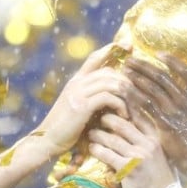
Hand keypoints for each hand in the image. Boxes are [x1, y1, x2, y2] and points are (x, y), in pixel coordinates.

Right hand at [35, 43, 132, 157]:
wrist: (47, 142)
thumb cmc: (67, 131)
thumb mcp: (81, 110)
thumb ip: (94, 100)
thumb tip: (115, 98)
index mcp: (76, 81)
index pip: (95, 57)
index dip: (112, 49)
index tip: (129, 46)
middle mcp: (77, 83)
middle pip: (108, 70)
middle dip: (127, 80)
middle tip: (139, 95)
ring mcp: (78, 93)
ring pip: (110, 82)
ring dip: (125, 94)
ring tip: (133, 108)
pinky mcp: (81, 106)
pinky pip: (107, 97)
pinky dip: (120, 105)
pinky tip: (124, 116)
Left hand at [86, 112, 175, 187]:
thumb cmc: (157, 179)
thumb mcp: (155, 156)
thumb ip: (143, 143)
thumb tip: (125, 130)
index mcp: (154, 140)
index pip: (139, 118)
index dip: (125, 110)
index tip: (113, 105)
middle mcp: (148, 145)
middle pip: (123, 125)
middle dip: (108, 119)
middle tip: (98, 118)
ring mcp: (138, 157)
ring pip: (113, 140)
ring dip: (99, 135)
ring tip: (91, 134)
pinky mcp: (129, 169)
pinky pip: (108, 155)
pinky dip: (98, 150)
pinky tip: (92, 149)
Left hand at [123, 53, 186, 174]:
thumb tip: (182, 94)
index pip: (185, 71)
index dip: (171, 60)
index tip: (157, 53)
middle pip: (163, 76)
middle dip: (145, 66)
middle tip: (130, 60)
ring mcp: (177, 113)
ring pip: (153, 88)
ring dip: (136, 78)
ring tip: (123, 72)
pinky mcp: (166, 125)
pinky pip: (147, 106)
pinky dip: (134, 97)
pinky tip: (124, 93)